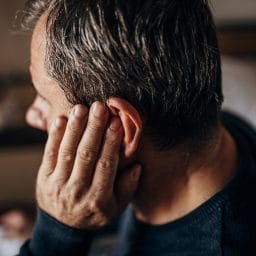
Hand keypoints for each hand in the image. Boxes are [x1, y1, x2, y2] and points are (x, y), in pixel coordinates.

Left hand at [36, 102, 140, 229]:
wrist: (62, 228)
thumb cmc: (94, 214)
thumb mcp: (115, 208)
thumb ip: (128, 188)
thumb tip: (137, 166)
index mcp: (98, 198)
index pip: (106, 164)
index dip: (111, 142)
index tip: (116, 121)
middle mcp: (77, 190)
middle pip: (86, 155)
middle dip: (93, 129)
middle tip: (99, 107)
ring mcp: (58, 184)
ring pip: (67, 152)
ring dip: (74, 128)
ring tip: (81, 108)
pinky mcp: (44, 177)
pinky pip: (49, 154)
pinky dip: (54, 136)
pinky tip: (61, 119)